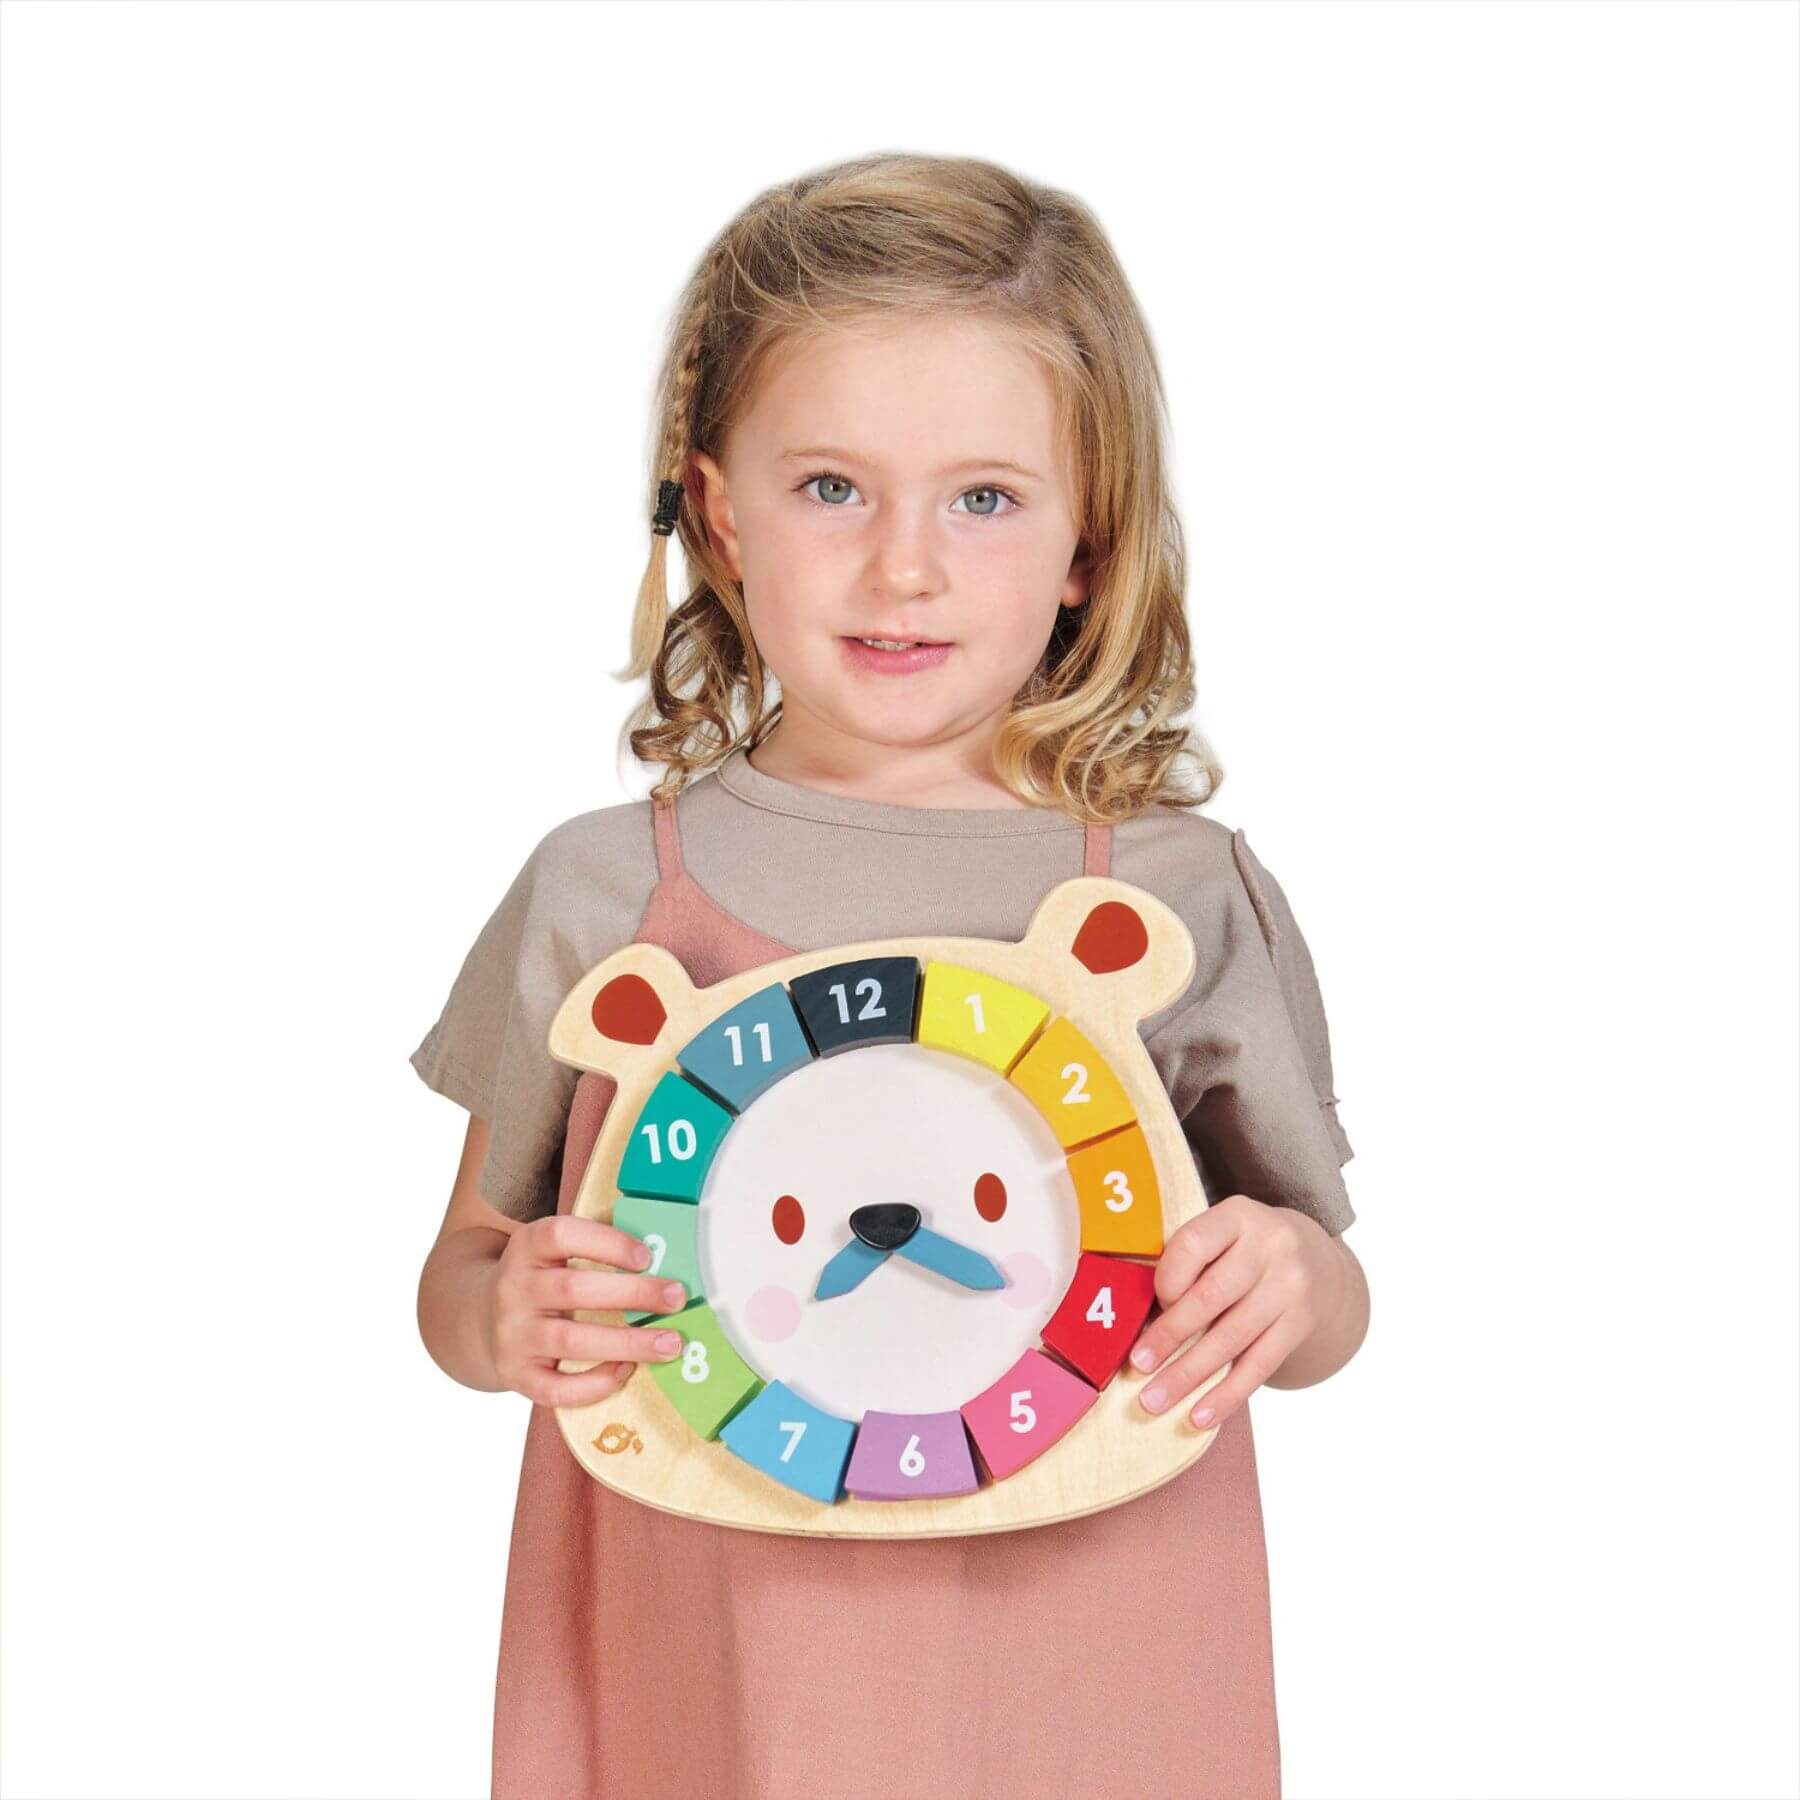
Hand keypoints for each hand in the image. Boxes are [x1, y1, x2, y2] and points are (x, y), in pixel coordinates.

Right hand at [484, 1214, 691, 1406]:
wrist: (479, 1318)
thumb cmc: (540, 1279)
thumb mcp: (552, 1251)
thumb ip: (595, 1248)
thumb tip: (664, 1261)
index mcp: (526, 1246)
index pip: (561, 1235)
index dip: (607, 1243)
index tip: (647, 1256)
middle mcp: (513, 1288)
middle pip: (573, 1289)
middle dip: (632, 1294)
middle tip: (677, 1298)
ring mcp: (511, 1334)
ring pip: (570, 1340)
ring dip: (626, 1342)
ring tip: (669, 1343)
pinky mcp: (514, 1374)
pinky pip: (556, 1388)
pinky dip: (594, 1384)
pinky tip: (626, 1371)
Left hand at [1127, 1194, 1347, 1428]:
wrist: (1317, 1259)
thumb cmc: (1244, 1249)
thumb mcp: (1223, 1234)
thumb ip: (1187, 1263)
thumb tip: (1140, 1320)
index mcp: (1239, 1215)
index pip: (1193, 1244)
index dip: (1167, 1277)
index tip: (1153, 1303)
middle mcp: (1270, 1247)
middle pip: (1211, 1298)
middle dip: (1169, 1336)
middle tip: (1137, 1367)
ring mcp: (1290, 1287)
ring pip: (1232, 1338)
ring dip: (1189, 1374)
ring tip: (1155, 1400)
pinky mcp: (1300, 1324)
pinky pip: (1259, 1365)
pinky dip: (1226, 1394)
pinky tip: (1200, 1416)